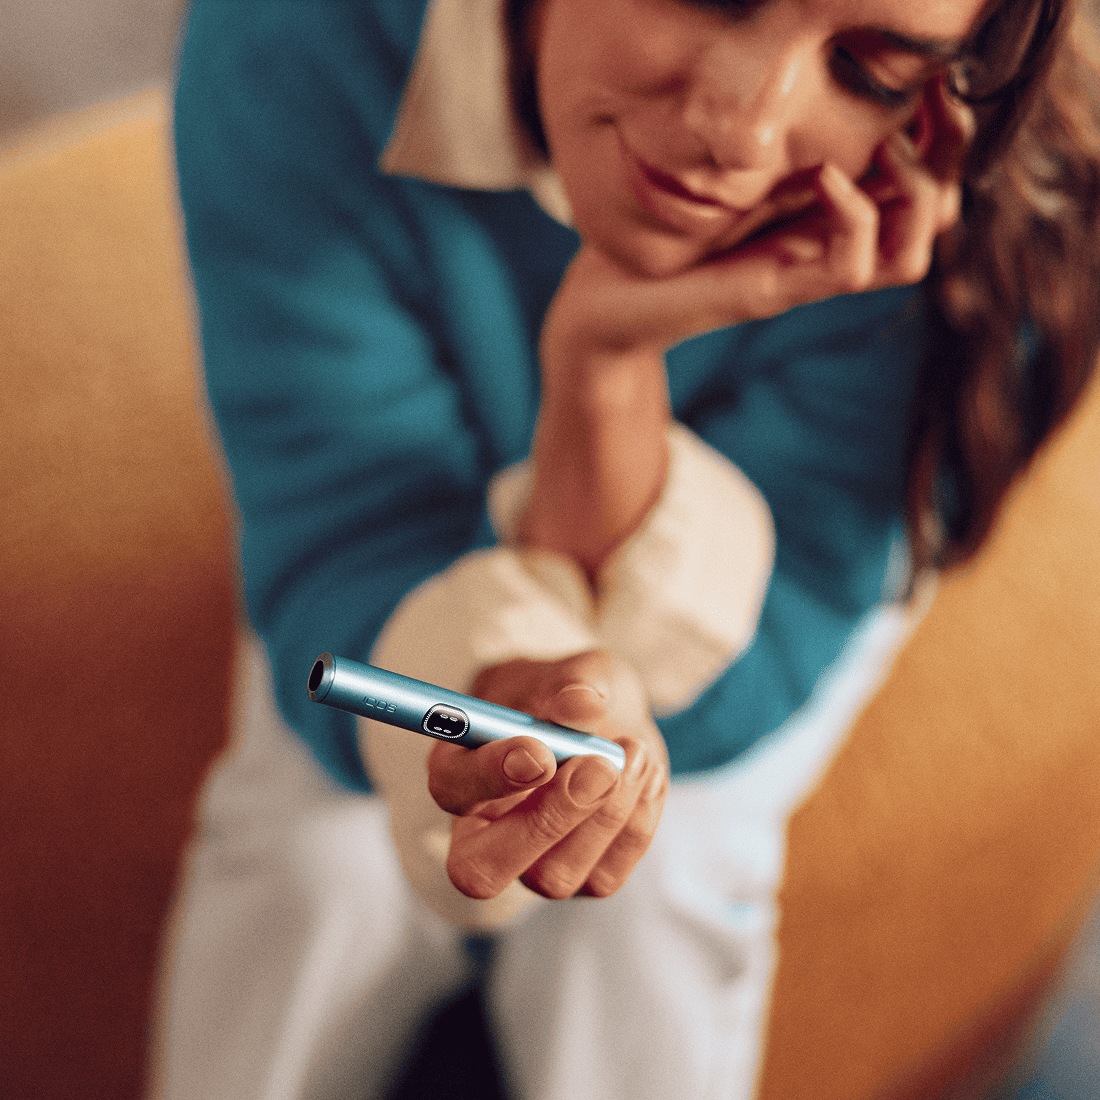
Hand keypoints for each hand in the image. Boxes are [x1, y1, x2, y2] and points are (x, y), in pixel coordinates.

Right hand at [426, 650, 669, 900]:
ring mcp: (532, 864)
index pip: (451, 790)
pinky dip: (636, 822)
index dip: (490, 776)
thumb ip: (575, 682)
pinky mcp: (584, 878)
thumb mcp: (577, 671)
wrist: (611, 718)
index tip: (540, 750)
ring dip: (606, 813)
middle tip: (598, 766)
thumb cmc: (574, 691)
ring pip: (554, 877)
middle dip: (547, 820)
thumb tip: (582, 703)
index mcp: (461, 768)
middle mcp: (484, 829)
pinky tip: (644, 773)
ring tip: (632, 749)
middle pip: (482, 869)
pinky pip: (605, 876)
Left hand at [546, 78, 973, 352]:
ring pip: (913, 250)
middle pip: (940, 211)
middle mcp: (832, 243)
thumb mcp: (731, 165)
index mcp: (831, 211)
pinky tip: (824, 175)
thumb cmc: (663, 230)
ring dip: (919, 192)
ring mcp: (809, 272)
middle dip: (951, 151)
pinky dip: (855, 217)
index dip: (946, 127)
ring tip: (888, 145)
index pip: (928, 176)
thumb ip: (776, 137)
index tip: (935, 73)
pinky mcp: (779, 291)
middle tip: (932, 98)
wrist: (608, 299)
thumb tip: (807, 68)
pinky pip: (853, 267)